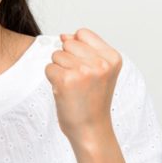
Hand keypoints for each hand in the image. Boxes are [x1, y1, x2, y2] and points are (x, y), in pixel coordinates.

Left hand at [45, 28, 121, 144]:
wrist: (91, 129)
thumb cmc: (93, 101)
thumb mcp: (99, 71)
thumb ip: (84, 48)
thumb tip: (64, 35)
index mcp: (112, 57)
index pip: (83, 33)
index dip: (77, 49)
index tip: (85, 68)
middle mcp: (101, 62)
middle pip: (68, 43)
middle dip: (68, 60)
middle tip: (79, 81)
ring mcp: (84, 70)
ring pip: (57, 55)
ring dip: (59, 70)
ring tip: (72, 87)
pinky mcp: (67, 80)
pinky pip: (49, 68)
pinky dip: (52, 80)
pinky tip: (64, 91)